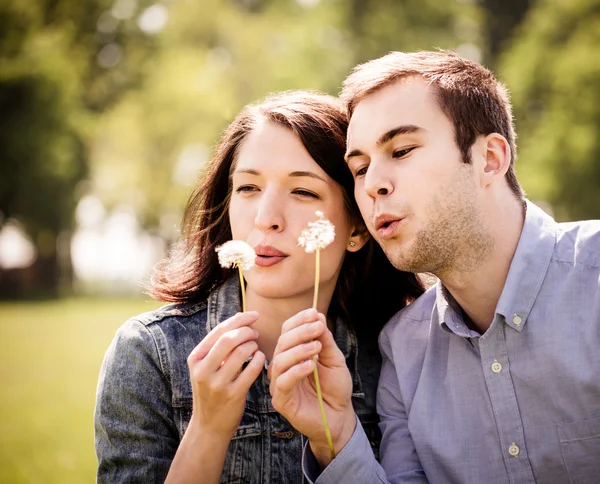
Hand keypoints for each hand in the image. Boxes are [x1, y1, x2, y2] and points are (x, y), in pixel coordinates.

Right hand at [187, 311, 265, 438]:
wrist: (209, 425)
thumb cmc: (213, 389)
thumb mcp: (207, 367)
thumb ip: (219, 345)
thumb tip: (240, 317)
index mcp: (195, 358)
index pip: (219, 330)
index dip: (239, 319)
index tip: (255, 315)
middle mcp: (203, 370)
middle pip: (229, 339)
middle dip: (247, 331)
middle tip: (256, 333)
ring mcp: (217, 384)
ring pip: (241, 353)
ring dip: (254, 345)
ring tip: (256, 347)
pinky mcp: (232, 395)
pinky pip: (251, 370)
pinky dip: (259, 360)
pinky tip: (260, 359)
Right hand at [269, 309, 355, 465]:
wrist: (339, 416)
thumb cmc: (335, 388)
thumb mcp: (334, 359)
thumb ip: (325, 340)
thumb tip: (317, 316)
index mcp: (292, 353)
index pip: (287, 331)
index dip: (299, 320)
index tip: (314, 313)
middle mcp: (282, 366)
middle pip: (282, 342)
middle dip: (301, 332)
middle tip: (317, 327)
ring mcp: (279, 383)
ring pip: (280, 360)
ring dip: (299, 350)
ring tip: (317, 347)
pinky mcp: (281, 400)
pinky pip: (283, 382)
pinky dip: (296, 371)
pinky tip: (311, 366)